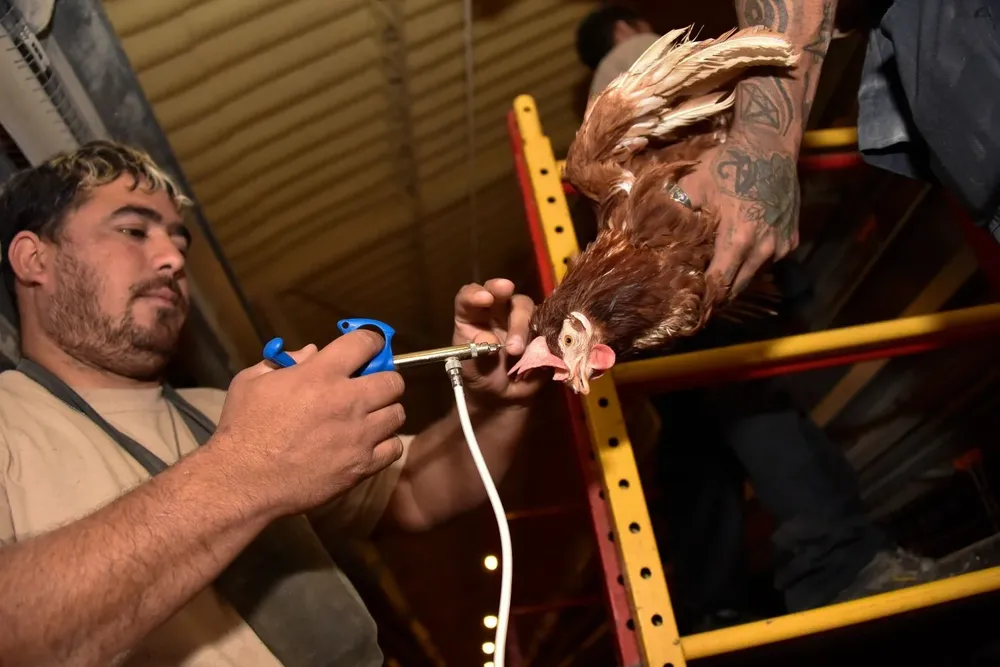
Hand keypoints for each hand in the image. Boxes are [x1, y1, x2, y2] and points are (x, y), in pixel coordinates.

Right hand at [208, 330, 406, 515]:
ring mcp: (358, 435)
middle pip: (394, 380)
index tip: (369, 348)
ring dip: (385, 412)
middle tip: (369, 388)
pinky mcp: (361, 465)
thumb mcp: (251, 381)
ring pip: (397, 413)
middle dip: (384, 379)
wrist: (243, 480)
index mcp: (321, 374)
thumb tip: (312, 353)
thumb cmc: (243, 428)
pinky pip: (394, 447)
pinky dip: (385, 444)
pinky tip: (368, 444)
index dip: (371, 342)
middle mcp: (347, 401)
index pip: (366, 342)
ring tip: (369, 418)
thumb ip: (284, 361)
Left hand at [452, 278, 543, 403]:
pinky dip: (543, 334)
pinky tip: (539, 348)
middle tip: (506, 296)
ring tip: (516, 351)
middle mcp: (496, 311)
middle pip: (501, 292)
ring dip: (522, 324)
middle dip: (503, 291)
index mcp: (473, 315)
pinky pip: (546, 325)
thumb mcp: (470, 366)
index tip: (484, 298)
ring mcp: (520, 319)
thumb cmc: (480, 374)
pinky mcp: (539, 330)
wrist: (500, 395)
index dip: (475, 294)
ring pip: (525, 307)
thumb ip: (476, 352)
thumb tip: (489, 340)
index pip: (469, 296)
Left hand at [678, 129, 800, 299]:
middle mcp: (763, 248)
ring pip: (753, 274)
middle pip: (737, 287)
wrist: (771, 144)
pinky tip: (738, 252)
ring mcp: (781, 245)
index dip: (703, 299)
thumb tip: (650, 233)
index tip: (689, 309)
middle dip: (717, 295)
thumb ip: (674, 212)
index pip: (719, 284)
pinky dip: (753, 261)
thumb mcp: (694, 186)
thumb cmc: (729, 163)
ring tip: (714, 275)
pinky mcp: (792, 238)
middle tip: (698, 299)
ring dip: (735, 277)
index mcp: (738, 239)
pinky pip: (769, 260)